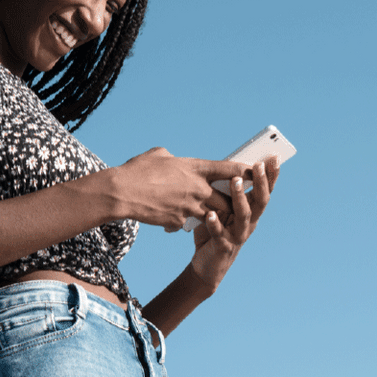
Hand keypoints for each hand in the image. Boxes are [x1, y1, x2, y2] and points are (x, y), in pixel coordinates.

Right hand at [114, 147, 250, 231]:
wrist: (121, 194)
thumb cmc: (137, 171)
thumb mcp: (159, 155)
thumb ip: (173, 158)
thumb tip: (174, 160)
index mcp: (195, 168)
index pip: (229, 169)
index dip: (245, 171)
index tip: (255, 171)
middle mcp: (198, 189)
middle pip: (228, 198)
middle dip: (233, 201)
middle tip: (235, 199)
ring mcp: (190, 207)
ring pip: (213, 214)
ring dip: (214, 213)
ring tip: (211, 211)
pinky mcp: (179, 221)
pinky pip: (188, 221)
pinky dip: (185, 219)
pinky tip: (173, 215)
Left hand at [188, 156, 280, 293]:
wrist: (206, 265)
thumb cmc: (215, 231)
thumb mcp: (222, 209)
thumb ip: (226, 192)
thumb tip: (228, 166)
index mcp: (251, 212)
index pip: (264, 191)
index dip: (271, 176)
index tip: (274, 158)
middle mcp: (248, 224)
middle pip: (259, 201)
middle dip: (260, 182)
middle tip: (258, 165)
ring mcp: (237, 236)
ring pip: (243, 216)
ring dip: (240, 197)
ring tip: (235, 181)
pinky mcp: (223, 247)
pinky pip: (219, 234)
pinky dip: (215, 224)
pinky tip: (209, 214)